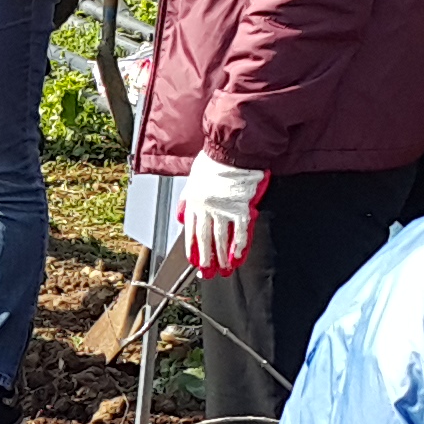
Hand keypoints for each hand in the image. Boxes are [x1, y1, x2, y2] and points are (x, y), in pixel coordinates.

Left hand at [171, 161, 264, 278]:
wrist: (228, 152)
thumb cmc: (212, 161)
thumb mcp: (191, 180)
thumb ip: (187, 199)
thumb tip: (183, 216)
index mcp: (194, 203)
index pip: (191, 231)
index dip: (192, 248)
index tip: (193, 260)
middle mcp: (206, 209)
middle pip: (205, 239)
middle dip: (206, 258)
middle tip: (207, 272)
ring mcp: (223, 210)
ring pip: (221, 239)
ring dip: (221, 256)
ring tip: (223, 268)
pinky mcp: (239, 208)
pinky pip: (239, 231)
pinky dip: (239, 245)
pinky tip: (238, 256)